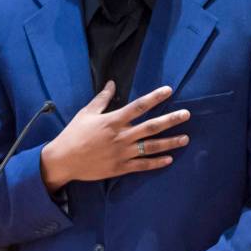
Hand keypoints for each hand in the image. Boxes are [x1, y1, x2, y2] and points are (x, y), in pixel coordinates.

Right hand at [40, 81, 190, 192]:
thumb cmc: (74, 134)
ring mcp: (122, 153)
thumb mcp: (86, 113)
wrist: (64, 160)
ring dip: (170, 142)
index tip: (168, 90)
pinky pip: (142, 165)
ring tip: (185, 138)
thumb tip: (112, 83)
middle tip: (186, 115)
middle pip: (151, 127)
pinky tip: (169, 159)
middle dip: (170, 120)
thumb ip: (102, 99)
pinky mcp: (120, 168)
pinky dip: (156, 163)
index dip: (155, 97)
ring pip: (151, 147)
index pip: (139, 106)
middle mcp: (121, 136)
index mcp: (113, 120)